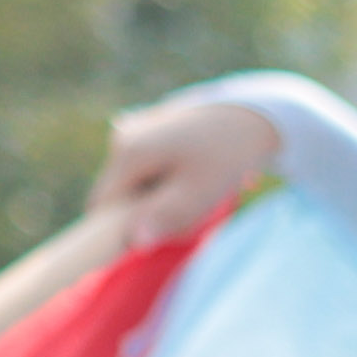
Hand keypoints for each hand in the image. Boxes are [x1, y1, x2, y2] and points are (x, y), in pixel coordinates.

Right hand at [86, 94, 282, 250]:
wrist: (255, 113)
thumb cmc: (229, 154)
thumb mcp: (201, 192)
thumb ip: (167, 217)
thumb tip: (134, 243)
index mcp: (128, 152)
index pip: (101, 206)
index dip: (120, 228)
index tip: (154, 235)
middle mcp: (123, 138)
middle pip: (119, 196)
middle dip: (147, 213)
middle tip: (190, 209)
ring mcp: (134, 132)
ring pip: (135, 185)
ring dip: (161, 198)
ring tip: (197, 189)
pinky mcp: (149, 133)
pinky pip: (148, 170)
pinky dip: (168, 181)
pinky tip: (196, 173)